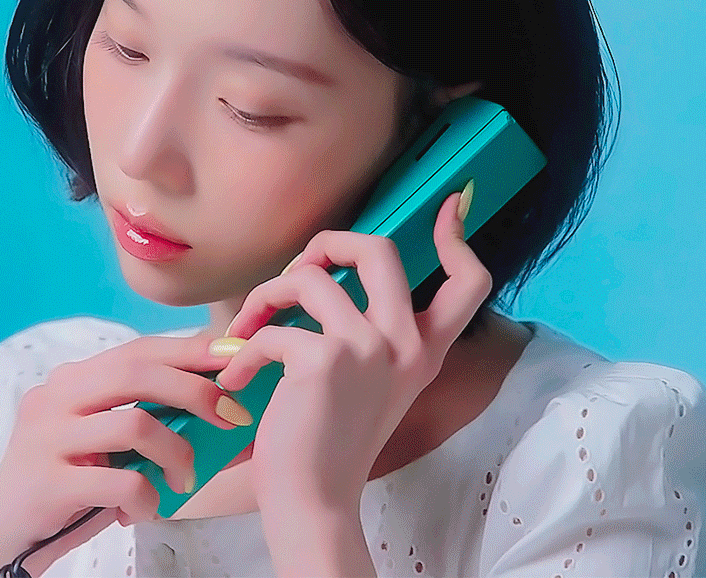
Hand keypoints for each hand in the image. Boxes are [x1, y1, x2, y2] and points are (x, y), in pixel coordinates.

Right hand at [0, 332, 240, 577]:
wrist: (3, 540)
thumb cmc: (71, 487)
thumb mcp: (104, 442)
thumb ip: (144, 417)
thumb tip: (220, 406)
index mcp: (71, 381)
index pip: (138, 350)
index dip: (189, 350)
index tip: (233, 357)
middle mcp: (54, 398)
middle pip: (137, 373)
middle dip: (195, 390)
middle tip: (232, 416)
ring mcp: (46, 438)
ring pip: (134, 424)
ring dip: (176, 452)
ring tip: (185, 479)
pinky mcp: (47, 483)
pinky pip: (119, 482)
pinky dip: (147, 496)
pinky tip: (147, 509)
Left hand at [216, 189, 492, 512]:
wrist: (314, 502)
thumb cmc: (331, 440)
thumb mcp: (373, 383)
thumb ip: (372, 332)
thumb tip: (332, 277)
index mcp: (423, 350)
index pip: (468, 284)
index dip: (459, 238)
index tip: (451, 204)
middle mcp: (405, 344)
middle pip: (379, 249)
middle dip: (328, 242)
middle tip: (300, 269)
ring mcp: (369, 349)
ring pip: (310, 277)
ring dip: (267, 295)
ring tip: (246, 329)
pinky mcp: (325, 360)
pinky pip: (272, 327)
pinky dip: (244, 349)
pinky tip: (236, 380)